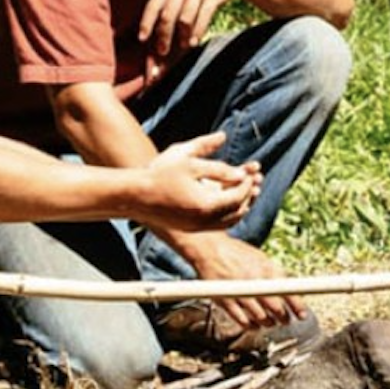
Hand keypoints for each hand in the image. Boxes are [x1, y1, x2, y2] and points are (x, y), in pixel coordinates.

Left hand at [139, 0, 251, 56]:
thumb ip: (170, 1)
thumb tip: (159, 30)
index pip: (153, 5)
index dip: (146, 23)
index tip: (142, 38)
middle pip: (167, 16)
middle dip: (164, 36)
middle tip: (163, 50)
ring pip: (184, 19)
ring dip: (183, 36)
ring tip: (184, 45)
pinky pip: (203, 17)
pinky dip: (198, 32)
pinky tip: (195, 42)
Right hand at [141, 132, 260, 229]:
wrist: (134, 196)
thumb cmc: (159, 174)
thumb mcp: (187, 159)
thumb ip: (215, 160)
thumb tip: (238, 168)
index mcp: (207, 203)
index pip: (238, 195)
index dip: (247, 182)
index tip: (251, 171)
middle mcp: (205, 220)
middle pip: (238, 211)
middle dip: (248, 195)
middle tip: (254, 182)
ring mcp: (197, 227)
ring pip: (229, 221)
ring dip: (240, 207)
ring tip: (245, 193)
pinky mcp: (191, 229)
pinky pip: (217, 225)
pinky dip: (227, 214)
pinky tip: (226, 202)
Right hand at [179, 231, 304, 328]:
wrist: (210, 248)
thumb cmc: (238, 254)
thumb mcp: (261, 258)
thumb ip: (275, 274)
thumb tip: (291, 290)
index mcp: (266, 269)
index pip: (287, 291)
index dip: (297, 306)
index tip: (303, 315)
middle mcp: (254, 280)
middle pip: (276, 308)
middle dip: (283, 317)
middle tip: (285, 320)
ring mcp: (240, 291)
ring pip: (260, 317)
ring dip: (268, 323)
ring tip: (269, 323)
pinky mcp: (225, 299)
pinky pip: (242, 320)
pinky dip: (250, 325)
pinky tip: (253, 324)